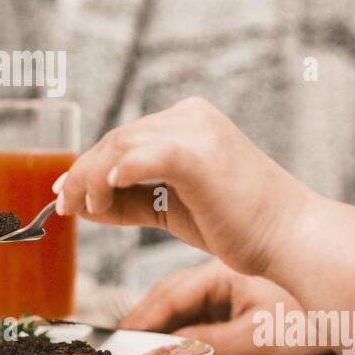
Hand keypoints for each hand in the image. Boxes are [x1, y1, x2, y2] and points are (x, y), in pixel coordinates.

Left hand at [54, 97, 315, 279]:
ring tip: (84, 209)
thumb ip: (133, 199)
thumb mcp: (173, 208)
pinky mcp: (197, 155)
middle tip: (63, 203)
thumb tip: (85, 202)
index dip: (89, 164)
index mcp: (191, 120)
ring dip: (91, 179)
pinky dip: (115, 175)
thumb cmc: (240, 227)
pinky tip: (104, 199)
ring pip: (120, 145)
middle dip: (82, 172)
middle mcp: (191, 116)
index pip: (126, 137)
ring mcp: (196, 132)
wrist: (291, 238)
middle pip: (117, 138)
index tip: (66, 191)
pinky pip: (142, 157)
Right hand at [119, 258, 330, 354]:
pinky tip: (167, 339)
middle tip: (117, 345)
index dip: (142, 320)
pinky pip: (198, 308)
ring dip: (158, 322)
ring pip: (181, 301)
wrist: (352, 297)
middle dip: (142, 319)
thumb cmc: (314, 312)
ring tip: (135, 346)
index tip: (120, 340)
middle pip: (169, 294)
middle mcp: (221, 271)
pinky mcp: (237, 296)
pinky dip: (178, 324)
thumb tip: (172, 352)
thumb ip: (213, 343)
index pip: (170, 296)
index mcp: (222, 271)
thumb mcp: (261, 334)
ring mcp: (228, 283)